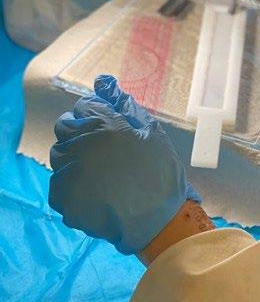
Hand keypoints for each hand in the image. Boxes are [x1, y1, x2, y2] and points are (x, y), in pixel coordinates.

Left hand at [49, 75, 200, 254]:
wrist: (156, 221)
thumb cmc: (160, 173)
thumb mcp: (152, 133)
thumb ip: (126, 107)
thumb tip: (104, 81)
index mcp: (102, 125)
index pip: (83, 106)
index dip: (96, 114)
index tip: (109, 126)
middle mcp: (79, 145)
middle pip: (65, 128)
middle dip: (80, 133)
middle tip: (103, 149)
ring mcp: (67, 173)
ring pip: (59, 156)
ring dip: (74, 159)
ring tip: (98, 174)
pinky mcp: (62, 199)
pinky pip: (58, 184)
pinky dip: (71, 186)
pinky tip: (93, 193)